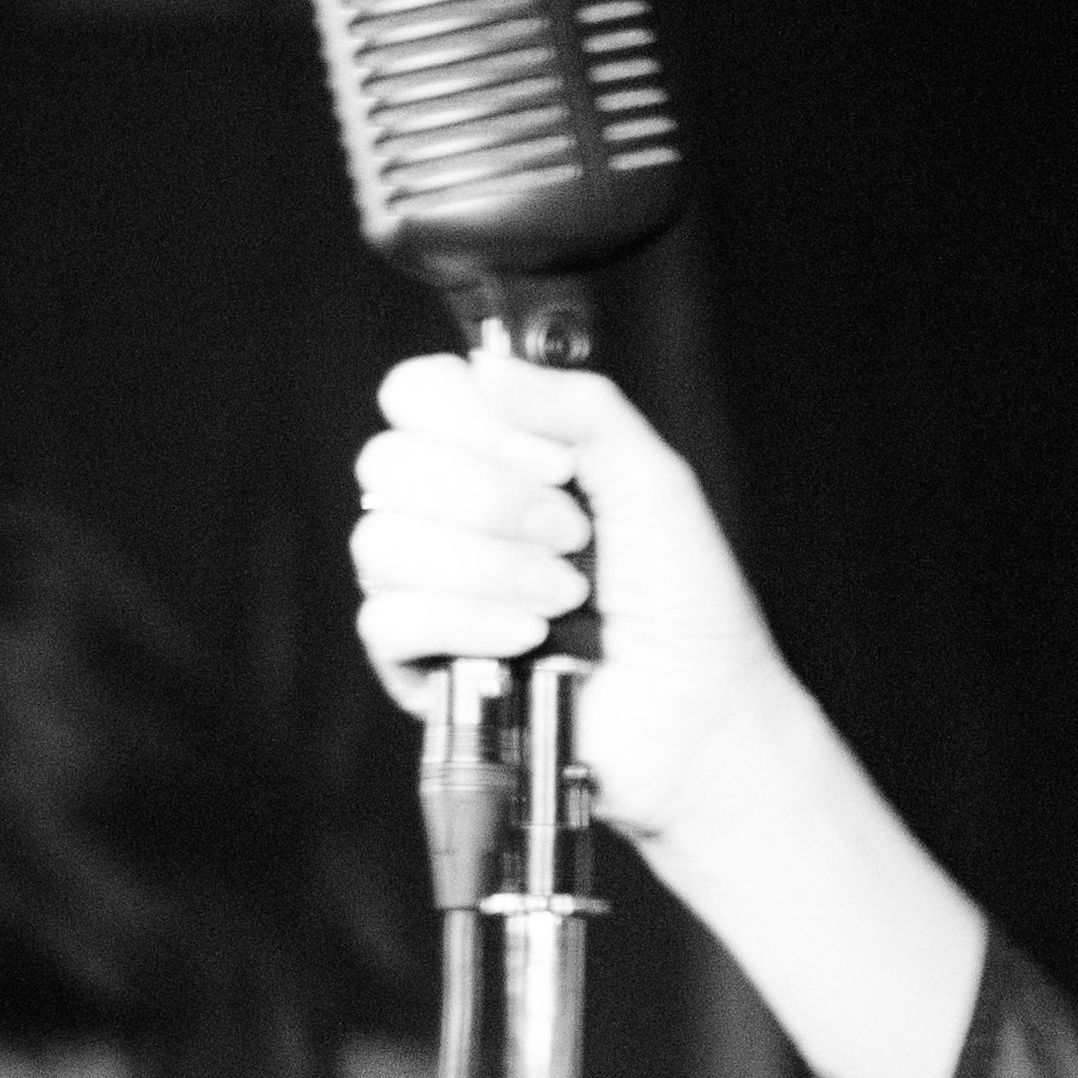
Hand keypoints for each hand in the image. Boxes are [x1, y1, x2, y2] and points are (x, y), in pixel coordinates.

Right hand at [350, 356, 784, 844]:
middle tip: (572, 537)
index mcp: (497, 459)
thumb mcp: (653, 481)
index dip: (470, 420)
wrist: (697, 711)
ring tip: (563, 597)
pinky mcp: (418, 663)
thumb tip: (489, 365)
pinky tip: (527, 639)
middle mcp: (450, 515)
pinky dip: (467, 622)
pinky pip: (387, 619)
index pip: (417, 396)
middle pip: (387, 463)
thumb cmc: (684, 602)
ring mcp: (428, 588)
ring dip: (489, 568)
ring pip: (381, 542)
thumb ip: (582, 408)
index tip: (553, 463)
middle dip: (491, 501)